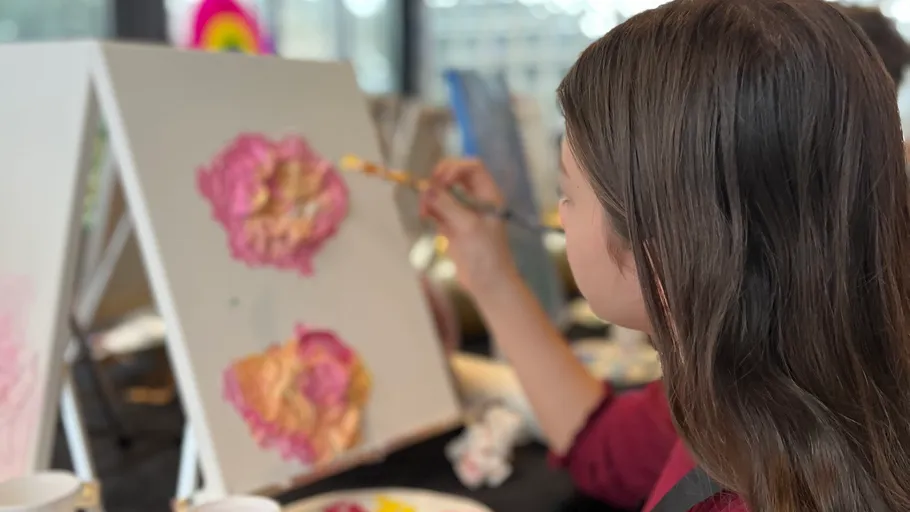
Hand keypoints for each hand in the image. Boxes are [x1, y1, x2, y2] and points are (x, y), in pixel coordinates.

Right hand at [419, 158, 518, 297]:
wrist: (488, 283)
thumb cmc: (485, 254)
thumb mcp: (467, 226)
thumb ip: (447, 205)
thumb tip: (426, 188)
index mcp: (487, 195)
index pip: (472, 167)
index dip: (455, 168)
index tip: (441, 181)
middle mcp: (475, 199)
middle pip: (454, 176)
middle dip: (438, 181)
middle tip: (427, 192)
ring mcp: (462, 212)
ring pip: (442, 192)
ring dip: (430, 197)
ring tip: (424, 211)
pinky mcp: (451, 225)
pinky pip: (437, 208)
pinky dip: (429, 209)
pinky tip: (425, 216)